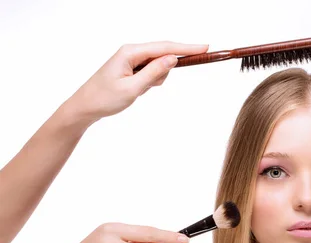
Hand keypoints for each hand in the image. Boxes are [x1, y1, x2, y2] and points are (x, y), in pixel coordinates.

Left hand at [65, 41, 208, 123]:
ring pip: (158, 64)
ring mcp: (131, 60)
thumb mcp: (132, 88)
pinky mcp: (131, 68)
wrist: (85, 107)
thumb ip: (153, 73)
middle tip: (203, 55)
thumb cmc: (104, 98)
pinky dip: (152, 80)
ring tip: (142, 90)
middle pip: (163, 51)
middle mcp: (131, 52)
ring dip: (159, 77)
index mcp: (130, 52)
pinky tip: (140, 89)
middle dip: (179, 57)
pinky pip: (150, 71)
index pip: (164, 47)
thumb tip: (173, 59)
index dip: (186, 48)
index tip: (205, 47)